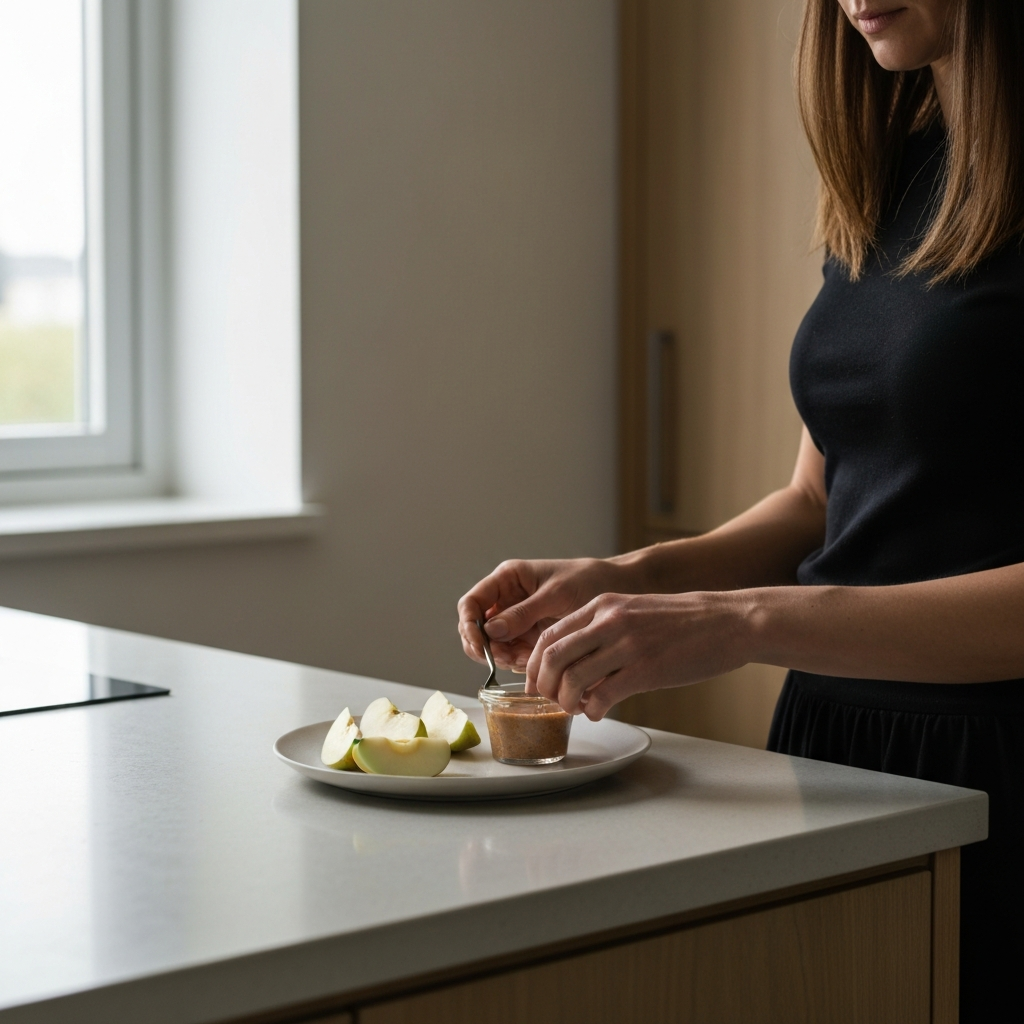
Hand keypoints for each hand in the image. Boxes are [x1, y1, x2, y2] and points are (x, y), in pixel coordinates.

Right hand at [457, 558, 637, 670]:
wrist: (617, 589)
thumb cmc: (588, 581)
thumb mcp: (556, 595)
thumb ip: (523, 612)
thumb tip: (490, 630)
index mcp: (508, 580)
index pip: (472, 604)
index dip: (469, 626)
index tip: (480, 646)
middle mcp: (507, 600)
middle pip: (477, 630)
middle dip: (488, 648)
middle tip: (508, 659)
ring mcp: (517, 621)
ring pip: (494, 647)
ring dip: (506, 658)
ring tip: (529, 659)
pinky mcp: (530, 637)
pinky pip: (513, 655)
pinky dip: (521, 662)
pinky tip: (538, 661)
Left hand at [525, 591, 753, 719]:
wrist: (727, 621)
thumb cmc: (681, 621)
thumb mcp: (633, 610)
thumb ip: (602, 627)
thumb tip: (573, 658)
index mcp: (602, 605)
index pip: (549, 635)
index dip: (534, 664)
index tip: (535, 683)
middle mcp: (609, 621)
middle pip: (551, 658)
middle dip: (544, 686)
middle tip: (551, 701)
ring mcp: (627, 645)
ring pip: (572, 679)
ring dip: (567, 701)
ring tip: (578, 708)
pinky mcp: (646, 670)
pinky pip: (603, 696)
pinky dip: (594, 710)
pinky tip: (600, 712)